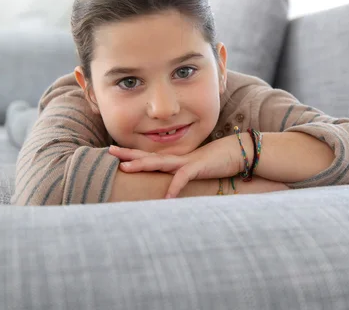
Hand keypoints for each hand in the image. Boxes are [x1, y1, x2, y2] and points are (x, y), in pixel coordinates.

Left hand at [108, 137, 243, 198]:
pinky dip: (174, 187)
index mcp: (175, 160)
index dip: (133, 155)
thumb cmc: (217, 162)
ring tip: (125, 168)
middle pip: (149, 156)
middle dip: (129, 154)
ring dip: (142, 164)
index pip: (150, 157)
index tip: (115, 153)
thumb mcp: (196, 170)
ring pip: (160, 162)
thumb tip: (172, 187)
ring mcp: (187, 162)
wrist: (238, 152)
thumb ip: (183, 176)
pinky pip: (183, 177)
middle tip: (110, 151)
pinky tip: (166, 198)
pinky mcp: (198, 167)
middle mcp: (177, 159)